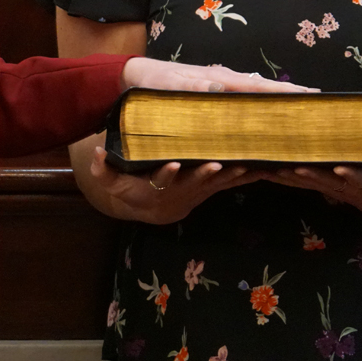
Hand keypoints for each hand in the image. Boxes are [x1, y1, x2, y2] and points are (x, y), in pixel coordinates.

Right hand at [85, 147, 266, 223]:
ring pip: (220, 182)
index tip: (170, 165)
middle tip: (215, 164)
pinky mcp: (214, 186)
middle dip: (206, 173)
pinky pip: (234, 182)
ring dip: (233, 175)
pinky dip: (249, 175)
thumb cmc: (134, 189)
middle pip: (196, 181)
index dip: (166, 173)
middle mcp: (183, 188)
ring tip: (246, 165)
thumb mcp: (114, 183)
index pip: (162, 178)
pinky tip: (265, 168)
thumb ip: (103, 170)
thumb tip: (96, 153)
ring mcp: (201, 188)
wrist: (156, 209)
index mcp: (160, 184)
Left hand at [119, 57, 316, 92]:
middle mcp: (225, 81)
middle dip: (292, 95)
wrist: (137, 75)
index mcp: (219, 78)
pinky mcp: (214, 93)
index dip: (285, 92)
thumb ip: (192, 87)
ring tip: (304, 109)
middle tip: (320, 105)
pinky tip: (269, 114)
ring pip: (257, 94)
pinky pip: (243, 100)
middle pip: (265, 88)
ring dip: (279, 100)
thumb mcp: (169, 86)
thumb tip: (219, 87)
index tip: (311, 96)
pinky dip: (260, 104)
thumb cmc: (152, 82)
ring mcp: (221, 86)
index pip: (259, 86)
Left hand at [268, 138, 361, 218]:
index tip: (342, 168)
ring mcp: (334, 188)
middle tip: (296, 167)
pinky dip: (285, 177)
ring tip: (272, 169)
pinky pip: (301, 182)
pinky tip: (266, 170)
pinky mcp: (323, 185)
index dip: (352, 175)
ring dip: (291, 177)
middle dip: (312, 175)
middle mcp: (349, 188)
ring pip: (310, 184)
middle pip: (328, 182)